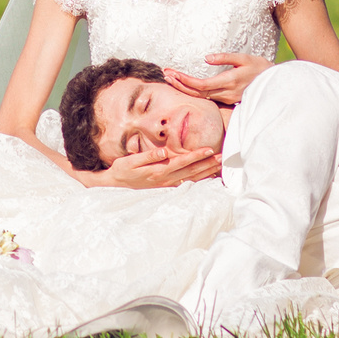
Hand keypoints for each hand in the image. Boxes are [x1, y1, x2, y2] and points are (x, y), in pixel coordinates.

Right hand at [88, 146, 220, 188]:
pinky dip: (199, 180)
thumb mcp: (131, 161)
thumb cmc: (123, 171)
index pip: (182, 162)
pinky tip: (207, 176)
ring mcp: (168, 185)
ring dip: (206, 172)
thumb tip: (164, 151)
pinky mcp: (167, 188)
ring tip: (219, 165)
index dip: (196, 156)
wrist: (116, 186)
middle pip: (191, 172)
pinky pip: (187, 184)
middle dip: (207, 164)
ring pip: (192, 179)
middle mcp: (166, 180)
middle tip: (222, 157)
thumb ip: (148, 156)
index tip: (209, 149)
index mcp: (158, 171)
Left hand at [163, 53, 273, 104]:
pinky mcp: (227, 99)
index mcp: (228, 82)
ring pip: (201, 96)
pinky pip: (207, 98)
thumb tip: (207, 58)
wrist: (276, 85)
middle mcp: (225, 93)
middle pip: (196, 92)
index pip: (200, 85)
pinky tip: (185, 86)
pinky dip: (194, 92)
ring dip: (184, 88)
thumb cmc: (261, 69)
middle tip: (165, 75)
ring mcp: (226, 98)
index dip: (184, 80)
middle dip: (179, 84)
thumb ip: (225, 57)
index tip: (171, 72)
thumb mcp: (245, 58)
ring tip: (171, 78)